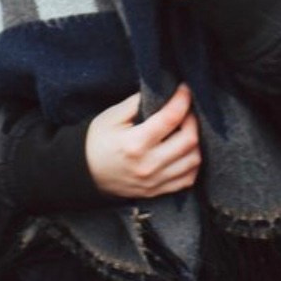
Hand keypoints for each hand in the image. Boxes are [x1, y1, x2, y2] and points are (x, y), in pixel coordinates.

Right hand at [84, 82, 200, 198]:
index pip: (171, 118)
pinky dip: (192, 163)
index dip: (182, 100)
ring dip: (196, 142)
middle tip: (186, 109)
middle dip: (193, 119)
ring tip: (186, 129)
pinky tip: (185, 151)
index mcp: (135, 143)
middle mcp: (149, 164)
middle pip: (189, 140)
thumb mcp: (112, 116)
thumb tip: (162, 91)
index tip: (184, 89)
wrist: (84, 173)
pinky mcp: (157, 191)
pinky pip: (188, 179)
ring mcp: (155, 181)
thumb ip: (138, 102)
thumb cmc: (97, 140)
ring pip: (193, 161)